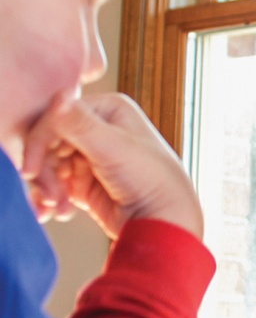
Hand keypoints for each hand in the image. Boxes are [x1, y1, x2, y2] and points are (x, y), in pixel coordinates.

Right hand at [21, 93, 202, 238]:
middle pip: (48, 142)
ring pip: (47, 165)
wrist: (163, 221)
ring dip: (48, 188)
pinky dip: (50, 198)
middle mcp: (98, 129)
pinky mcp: (83, 181)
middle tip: (50, 195)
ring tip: (58, 207)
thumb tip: (58, 96)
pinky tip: (56, 212)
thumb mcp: (114, 147)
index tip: (31, 169)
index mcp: (109, 109)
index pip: (57, 116)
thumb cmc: (152, 181)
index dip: (39, 141)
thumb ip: (80, 124)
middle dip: (44, 170)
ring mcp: (89, 155)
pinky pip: (53, 184)